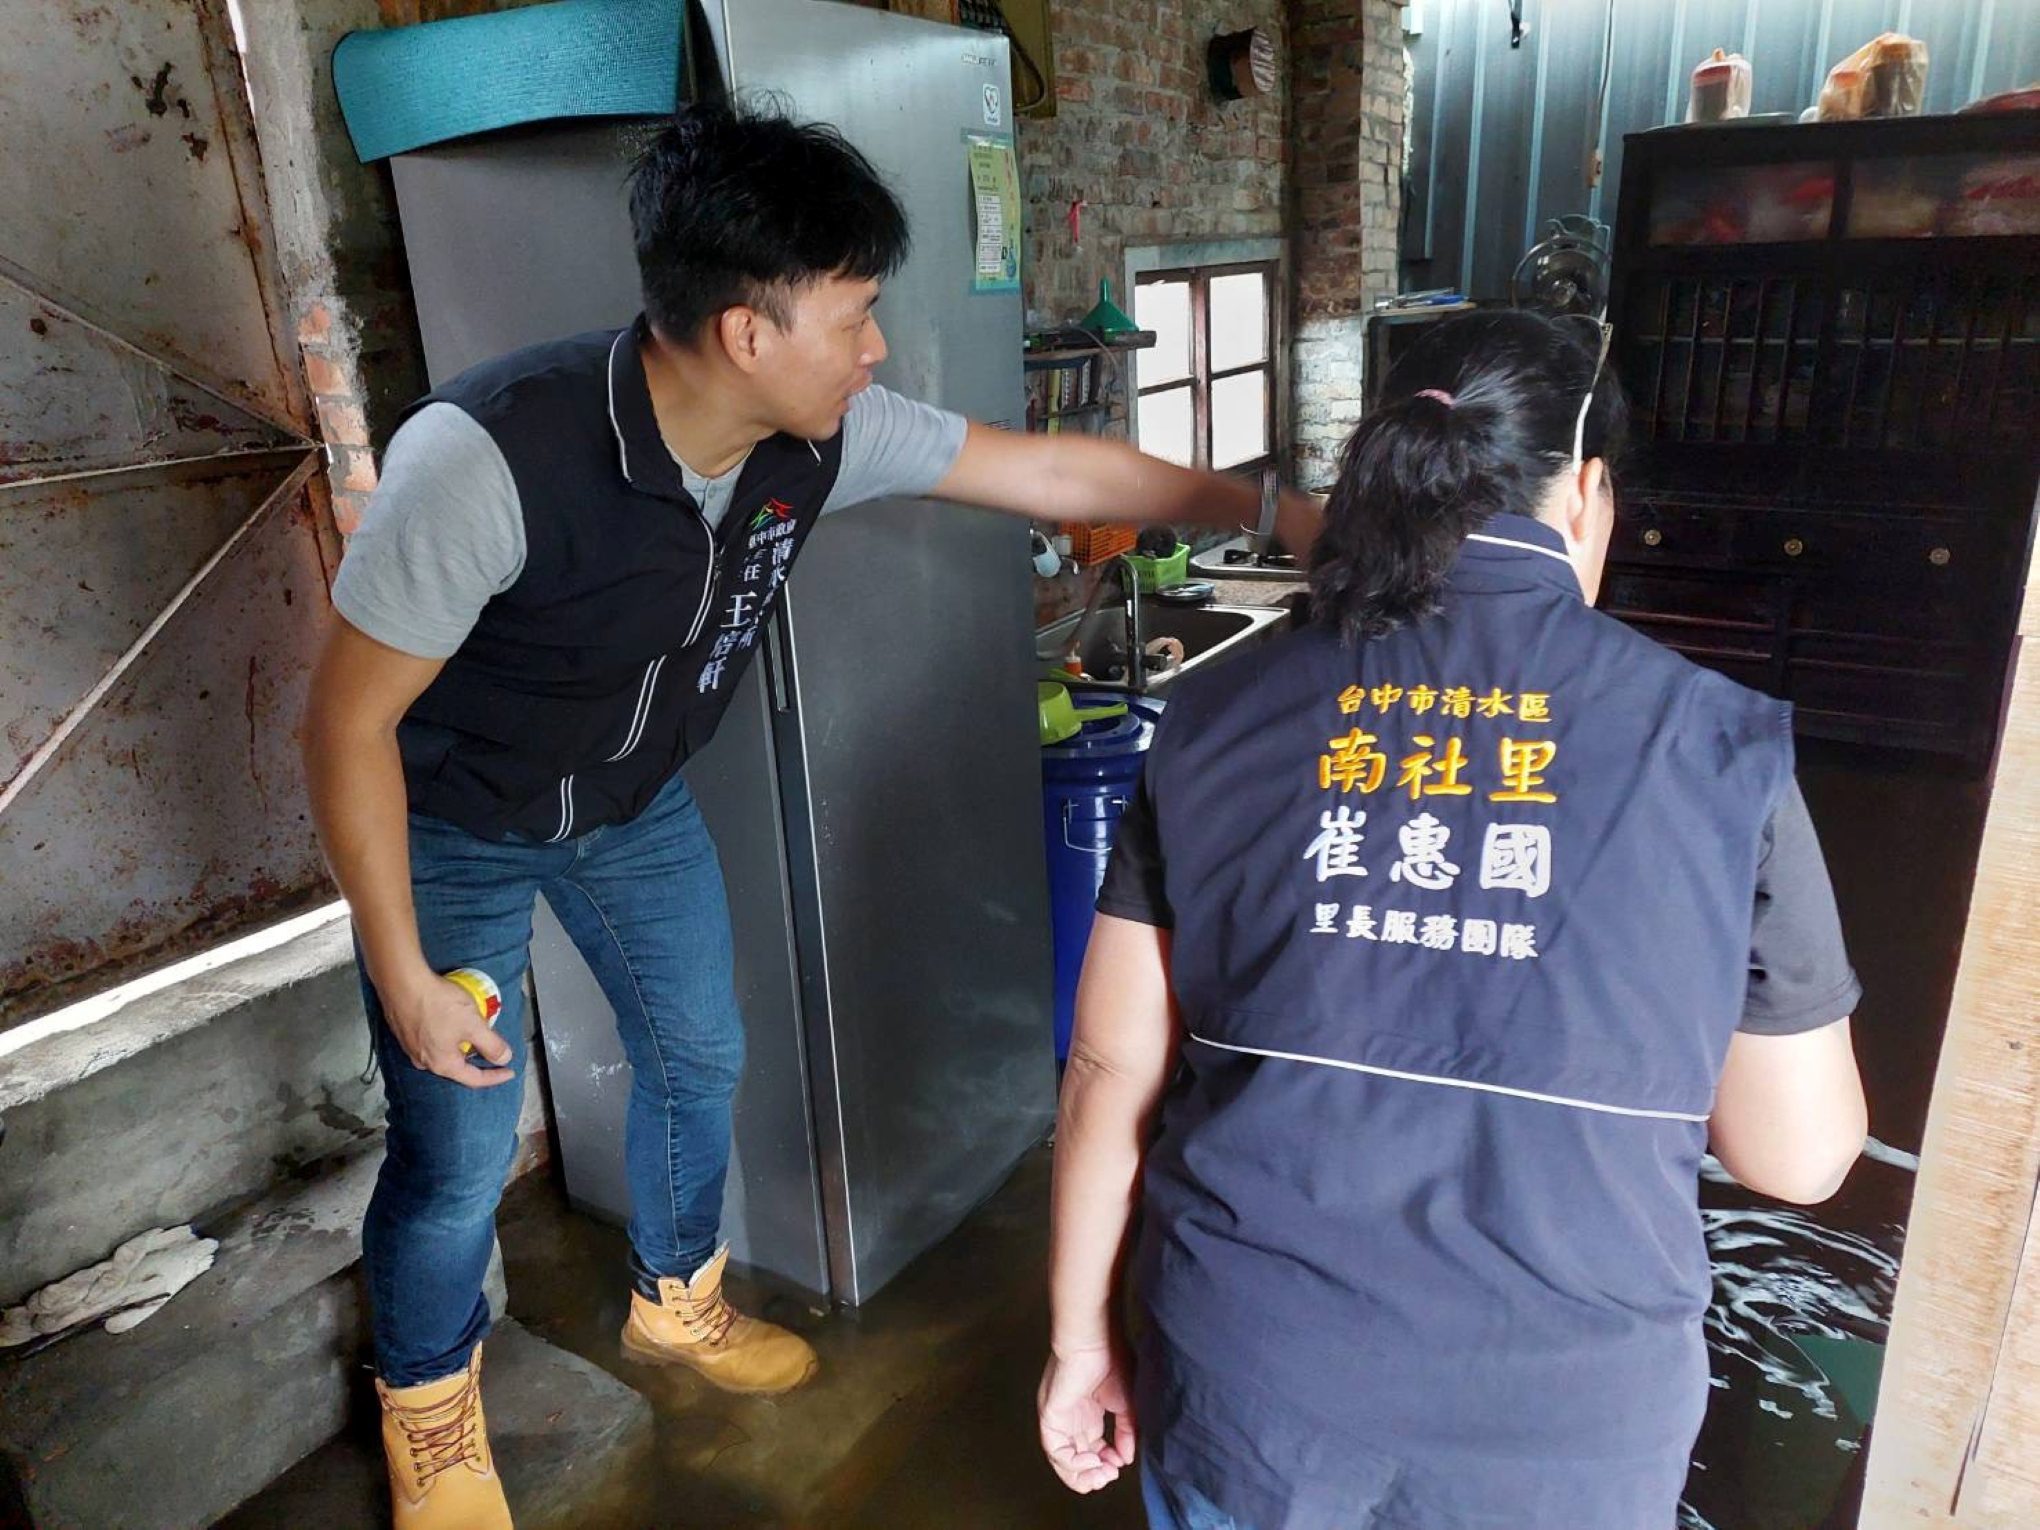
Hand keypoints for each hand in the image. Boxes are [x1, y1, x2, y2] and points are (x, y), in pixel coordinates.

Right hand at [380, 969, 515, 1088]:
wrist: (402, 983)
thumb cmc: (439, 1004)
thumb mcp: (473, 1024)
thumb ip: (491, 1044)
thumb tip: (504, 1059)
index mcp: (443, 1064)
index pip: (474, 1079)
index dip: (495, 1076)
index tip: (510, 1071)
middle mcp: (424, 1062)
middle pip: (457, 1067)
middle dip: (476, 1059)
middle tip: (492, 1049)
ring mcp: (411, 1048)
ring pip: (443, 1053)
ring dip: (461, 1046)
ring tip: (473, 1033)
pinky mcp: (404, 1033)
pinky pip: (431, 1041)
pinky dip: (446, 1037)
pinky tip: (451, 1023)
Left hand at [1038, 1341, 1135, 1493]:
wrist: (1095, 1340)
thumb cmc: (1112, 1359)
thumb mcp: (1126, 1403)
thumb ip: (1126, 1432)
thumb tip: (1126, 1458)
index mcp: (1088, 1412)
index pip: (1092, 1447)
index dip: (1105, 1461)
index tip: (1120, 1464)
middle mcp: (1071, 1417)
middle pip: (1076, 1458)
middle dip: (1093, 1473)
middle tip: (1109, 1477)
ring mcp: (1059, 1418)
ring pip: (1062, 1459)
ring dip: (1082, 1474)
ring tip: (1100, 1476)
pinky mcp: (1050, 1416)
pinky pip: (1055, 1450)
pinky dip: (1072, 1463)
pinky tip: (1090, 1462)